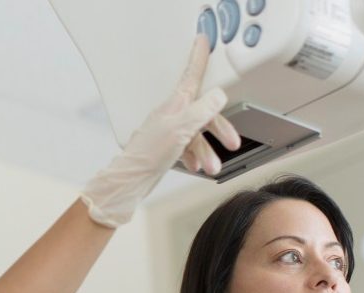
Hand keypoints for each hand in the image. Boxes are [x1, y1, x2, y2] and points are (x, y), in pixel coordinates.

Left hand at [80, 34, 241, 227]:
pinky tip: (196, 166)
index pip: (191, 75)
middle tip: (233, 142)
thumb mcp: (181, 129)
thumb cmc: (149, 154)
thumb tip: (218, 95)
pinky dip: (194, 156)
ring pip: (196, 134)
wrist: (130, 179)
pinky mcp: (165, 146)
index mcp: (175, 105)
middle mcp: (171, 114)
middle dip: (219, 128)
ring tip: (213, 167)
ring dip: (207, 151)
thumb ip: (202, 110)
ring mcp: (168, 130)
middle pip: (203, 112)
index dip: (198, 58)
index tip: (202, 41)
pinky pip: (186, 147)